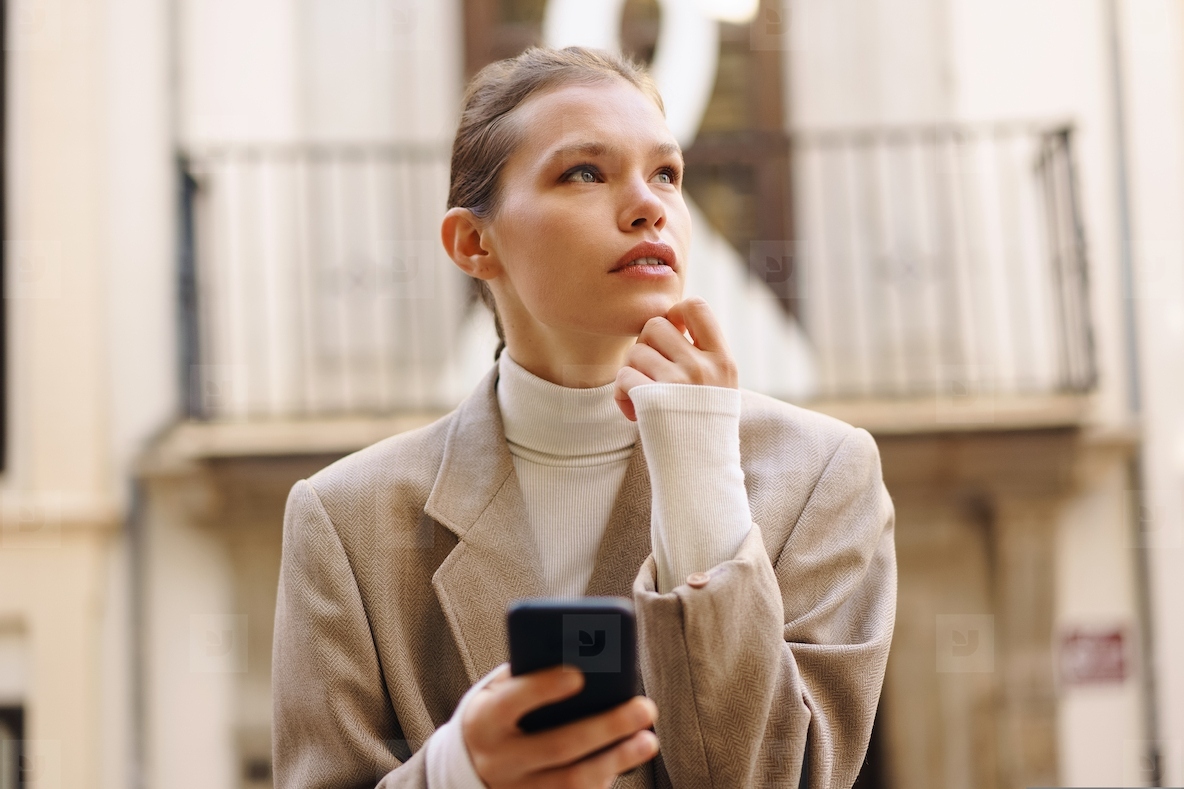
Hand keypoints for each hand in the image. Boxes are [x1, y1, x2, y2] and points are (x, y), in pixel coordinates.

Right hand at [461, 665, 658, 787]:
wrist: (476, 767)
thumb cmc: (503, 712)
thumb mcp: (503, 690)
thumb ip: (532, 673)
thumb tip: (583, 657)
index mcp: (482, 721)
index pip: (509, 703)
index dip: (542, 688)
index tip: (579, 674)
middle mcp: (497, 761)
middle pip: (557, 746)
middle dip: (605, 726)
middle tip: (644, 707)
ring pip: (572, 781)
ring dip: (616, 760)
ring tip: (648, 739)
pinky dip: (605, 779)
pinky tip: (628, 759)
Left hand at [613, 297, 738, 420]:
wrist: (701, 473)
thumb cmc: (704, 429)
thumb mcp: (718, 387)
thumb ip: (701, 355)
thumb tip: (670, 317)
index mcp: (723, 360)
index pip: (696, 306)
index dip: (675, 312)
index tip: (671, 336)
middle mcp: (704, 366)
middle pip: (656, 325)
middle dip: (645, 345)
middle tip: (651, 372)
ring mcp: (680, 381)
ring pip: (635, 351)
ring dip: (631, 372)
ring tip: (643, 397)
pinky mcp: (655, 399)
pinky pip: (623, 376)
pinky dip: (621, 394)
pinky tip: (635, 413)